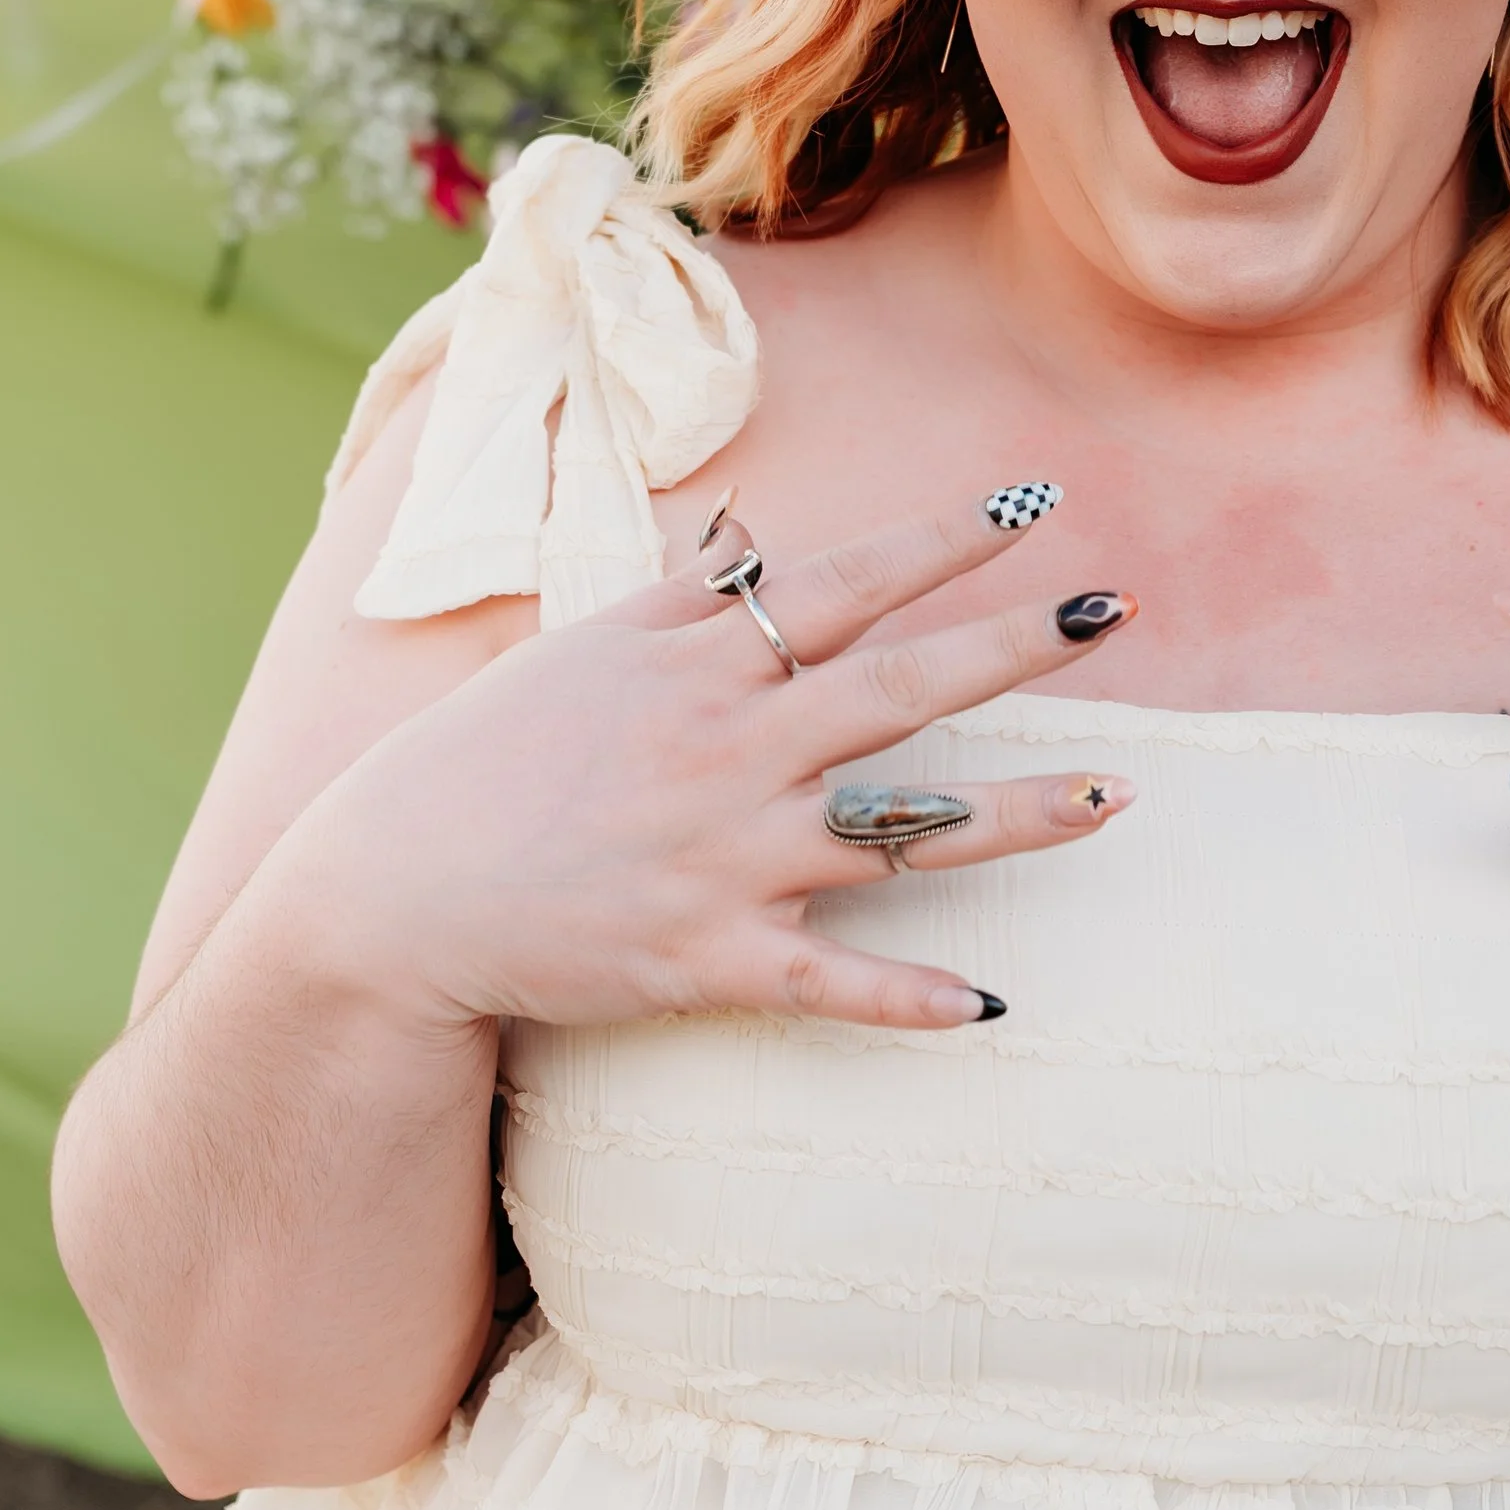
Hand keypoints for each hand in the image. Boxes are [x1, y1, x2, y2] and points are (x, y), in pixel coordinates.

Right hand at [271, 489, 1135, 1037]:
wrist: (390, 892)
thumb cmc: (487, 755)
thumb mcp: (581, 645)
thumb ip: (684, 596)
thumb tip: (759, 540)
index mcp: (696, 662)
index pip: (845, 585)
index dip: (943, 543)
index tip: (1035, 506)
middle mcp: (726, 748)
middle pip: (901, 687)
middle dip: (1016, 644)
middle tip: (1116, 609)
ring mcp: (723, 856)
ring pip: (900, 830)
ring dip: (1018, 815)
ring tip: (1119, 796)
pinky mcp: (705, 957)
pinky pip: (829, 982)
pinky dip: (907, 998)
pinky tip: (993, 1003)